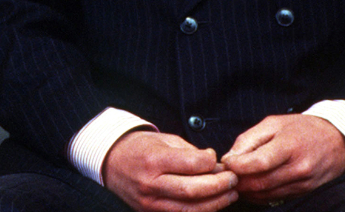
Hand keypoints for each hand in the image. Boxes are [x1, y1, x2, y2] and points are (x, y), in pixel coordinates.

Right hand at [103, 130, 238, 211]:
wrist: (111, 162)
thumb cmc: (141, 148)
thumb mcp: (164, 139)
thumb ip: (189, 152)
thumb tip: (214, 164)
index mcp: (154, 160)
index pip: (192, 164)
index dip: (211, 162)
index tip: (217, 159)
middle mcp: (150, 184)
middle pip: (193, 190)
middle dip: (219, 185)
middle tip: (233, 179)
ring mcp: (149, 203)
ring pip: (190, 209)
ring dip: (216, 203)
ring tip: (230, 194)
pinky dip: (201, 211)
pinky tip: (213, 204)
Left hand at [221, 115, 344, 203]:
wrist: (336, 140)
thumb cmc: (301, 129)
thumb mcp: (273, 123)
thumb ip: (249, 139)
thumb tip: (230, 158)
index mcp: (289, 145)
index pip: (258, 162)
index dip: (237, 166)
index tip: (226, 163)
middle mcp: (299, 167)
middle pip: (259, 183)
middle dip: (238, 181)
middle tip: (227, 174)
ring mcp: (303, 182)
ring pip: (265, 194)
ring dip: (246, 190)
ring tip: (237, 180)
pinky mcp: (305, 192)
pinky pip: (275, 198)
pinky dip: (259, 195)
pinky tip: (252, 186)